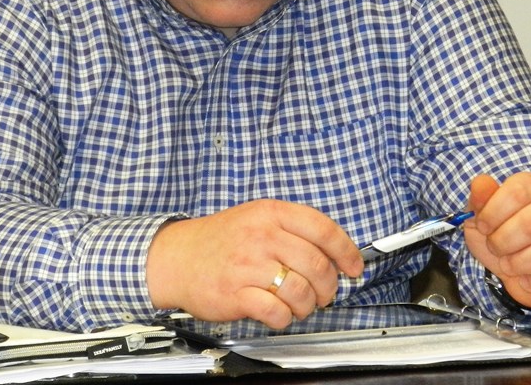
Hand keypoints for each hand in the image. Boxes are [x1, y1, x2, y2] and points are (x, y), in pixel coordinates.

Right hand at [146, 199, 362, 328]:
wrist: (176, 257)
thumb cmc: (219, 240)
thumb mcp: (255, 219)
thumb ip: (291, 230)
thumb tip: (334, 253)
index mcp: (269, 213)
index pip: (322, 228)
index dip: (346, 250)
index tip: (353, 266)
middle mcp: (261, 235)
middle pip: (316, 264)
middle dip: (328, 286)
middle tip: (324, 293)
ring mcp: (247, 264)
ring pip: (301, 291)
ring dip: (307, 305)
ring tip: (298, 304)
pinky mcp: (235, 293)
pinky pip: (276, 311)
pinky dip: (284, 318)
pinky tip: (276, 312)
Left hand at [463, 172, 530, 311]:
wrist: (514, 271)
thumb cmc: (499, 234)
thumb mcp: (481, 214)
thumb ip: (480, 197)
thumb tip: (481, 184)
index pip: (518, 192)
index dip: (493, 212)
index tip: (482, 226)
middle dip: (504, 241)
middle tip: (494, 247)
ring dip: (520, 263)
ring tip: (508, 265)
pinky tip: (525, 280)